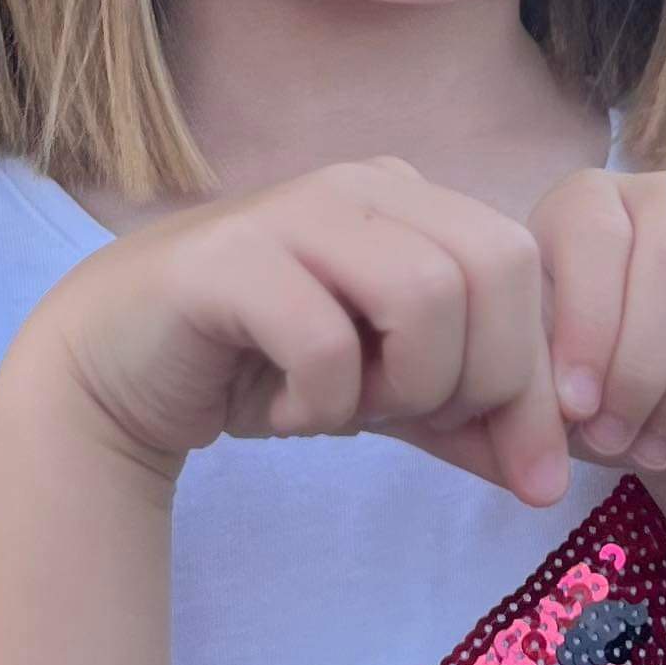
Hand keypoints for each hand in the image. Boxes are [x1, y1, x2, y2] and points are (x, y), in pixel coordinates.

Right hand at [4, 159, 572, 507]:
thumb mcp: (390, 398)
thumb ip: (472, 423)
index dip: (534, 376)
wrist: (113, 369)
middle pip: (493, 268)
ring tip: (341, 407)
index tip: (517, 464)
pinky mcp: (226, 261)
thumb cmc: (263, 368)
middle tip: (403, 418)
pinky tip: (280, 411)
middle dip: (474, 378)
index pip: (523, 265)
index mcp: (410, 198)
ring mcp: (291, 211)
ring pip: (424, 293)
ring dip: (399, 386)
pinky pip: (325, 339)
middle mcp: (360, 184)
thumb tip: (552, 481)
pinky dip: (320, 401)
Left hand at [530, 167, 665, 514]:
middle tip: (617, 439)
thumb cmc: (596, 395)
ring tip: (660, 448)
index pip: (594, 235)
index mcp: (590, 200)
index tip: (575, 409)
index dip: (586, 326)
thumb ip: (536, 374)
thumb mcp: (547, 384)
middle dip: (643, 366)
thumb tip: (552, 400)